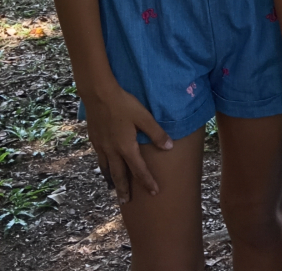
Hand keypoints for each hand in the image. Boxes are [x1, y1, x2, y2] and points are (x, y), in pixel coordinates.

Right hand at [82, 83, 172, 203]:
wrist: (98, 95)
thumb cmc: (124, 105)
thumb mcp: (144, 117)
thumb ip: (156, 133)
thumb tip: (169, 147)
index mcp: (126, 147)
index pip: (139, 169)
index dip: (147, 182)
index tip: (154, 192)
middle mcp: (112, 151)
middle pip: (119, 175)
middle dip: (124, 190)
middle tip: (125, 203)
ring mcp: (101, 146)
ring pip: (107, 169)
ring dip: (112, 181)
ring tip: (114, 190)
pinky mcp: (94, 140)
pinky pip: (100, 159)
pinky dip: (104, 167)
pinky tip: (105, 167)